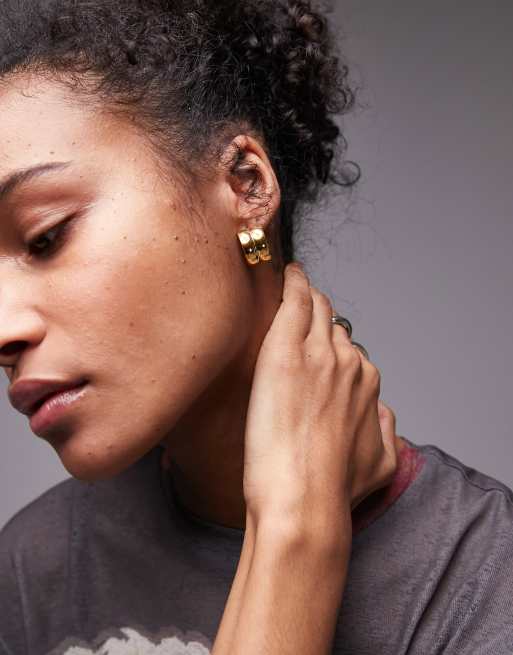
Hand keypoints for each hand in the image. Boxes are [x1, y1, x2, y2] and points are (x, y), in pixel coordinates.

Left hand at [243, 262, 398, 539]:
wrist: (303, 497)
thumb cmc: (333, 487)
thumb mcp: (381, 463)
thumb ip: (386, 430)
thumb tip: (382, 412)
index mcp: (366, 383)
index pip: (350, 349)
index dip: (333, 346)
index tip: (320, 344)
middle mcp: (347, 362)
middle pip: (334, 325)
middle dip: (321, 319)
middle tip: (303, 314)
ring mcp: (317, 353)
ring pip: (317, 309)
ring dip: (307, 300)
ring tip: (294, 291)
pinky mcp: (285, 351)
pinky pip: (296, 301)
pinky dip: (295, 283)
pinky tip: (290, 273)